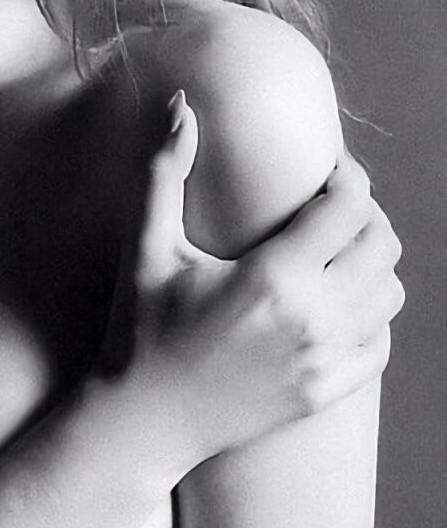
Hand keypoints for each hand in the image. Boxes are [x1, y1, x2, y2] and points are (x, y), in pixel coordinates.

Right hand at [123, 91, 403, 463]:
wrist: (139, 424)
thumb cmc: (137, 332)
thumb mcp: (145, 248)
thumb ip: (162, 171)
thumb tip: (182, 104)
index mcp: (273, 277)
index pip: (350, 206)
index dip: (346, 176)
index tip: (325, 170)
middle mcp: (311, 319)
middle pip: (381, 244)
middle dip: (364, 215)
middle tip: (331, 207)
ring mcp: (322, 361)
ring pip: (390, 293)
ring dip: (372, 264)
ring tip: (336, 252)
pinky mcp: (322, 392)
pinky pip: (381, 346)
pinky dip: (372, 319)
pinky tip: (339, 306)